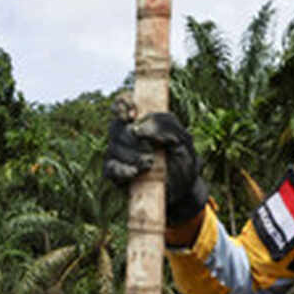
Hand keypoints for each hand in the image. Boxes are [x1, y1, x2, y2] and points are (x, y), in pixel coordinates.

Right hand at [104, 111, 207, 226]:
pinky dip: (123, 169)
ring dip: (133, 155)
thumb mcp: (183, 138)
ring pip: (113, 147)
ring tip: (150, 164)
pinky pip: (110, 167)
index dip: (122, 105)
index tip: (131, 115)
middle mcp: (127, 134)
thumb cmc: (183, 161)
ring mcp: (119, 154)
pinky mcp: (115, 173)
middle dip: (132, 138)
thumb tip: (138, 127)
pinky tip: (136, 172)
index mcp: (142, 120)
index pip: (123, 103)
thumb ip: (165, 124)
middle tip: (151, 150)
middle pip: (116, 126)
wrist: (183, 190)